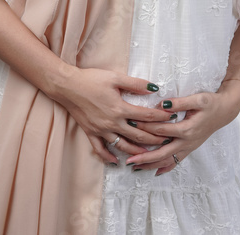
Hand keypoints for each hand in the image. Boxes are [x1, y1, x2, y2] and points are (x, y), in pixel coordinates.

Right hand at [50, 66, 173, 163]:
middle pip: (138, 135)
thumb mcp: (115, 77)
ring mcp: (100, 130)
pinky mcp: (90, 133)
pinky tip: (117, 162)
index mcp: (119, 108)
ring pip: (122, 145)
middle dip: (154, 139)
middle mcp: (112, 123)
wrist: (67, 85)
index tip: (172, 118)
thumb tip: (154, 88)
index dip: (161, 118)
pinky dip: (109, 157)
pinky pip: (100, 149)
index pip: (145, 116)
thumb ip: (136, 84)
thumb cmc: (91, 79)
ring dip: (137, 150)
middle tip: (167, 140)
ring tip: (149, 154)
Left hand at [123, 84, 239, 174]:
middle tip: (129, 161)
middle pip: (162, 153)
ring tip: (135, 168)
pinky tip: (154, 172)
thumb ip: (179, 102)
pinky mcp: (189, 148)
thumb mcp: (198, 99)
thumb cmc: (211, 103)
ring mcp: (188, 147)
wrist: (224, 111)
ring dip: (151, 165)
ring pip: (167, 160)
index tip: (131, 126)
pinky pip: (175, 162)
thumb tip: (162, 104)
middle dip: (144, 158)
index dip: (146, 129)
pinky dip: (164, 167)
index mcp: (187, 129)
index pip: (162, 131)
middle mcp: (187, 142)